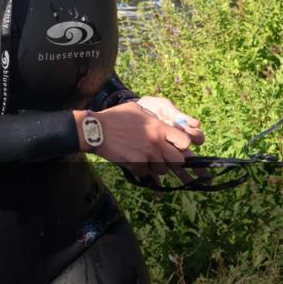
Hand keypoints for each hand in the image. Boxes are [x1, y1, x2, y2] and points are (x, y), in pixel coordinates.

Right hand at [80, 102, 201, 184]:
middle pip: (179, 161)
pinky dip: (141, 170)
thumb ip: (153, 118)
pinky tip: (134, 162)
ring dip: (157, 167)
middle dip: (173, 161)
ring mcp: (146, 154)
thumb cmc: (116, 117)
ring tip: (147, 160)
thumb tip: (162, 123)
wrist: (96, 129)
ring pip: (163, 170)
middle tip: (164, 157)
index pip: (185, 142)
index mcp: (159, 128)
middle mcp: (156, 142)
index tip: (176, 146)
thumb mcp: (137, 110)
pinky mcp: (135, 163)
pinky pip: (145, 173)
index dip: (183, 146)